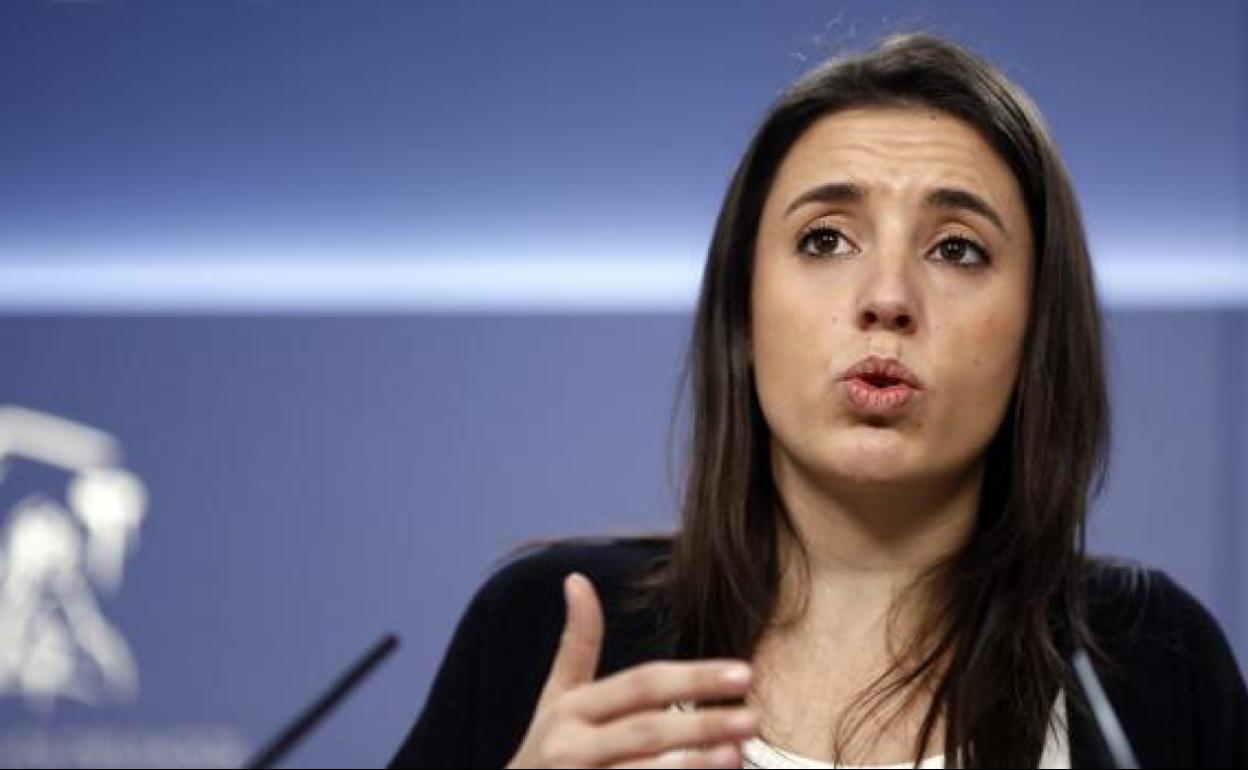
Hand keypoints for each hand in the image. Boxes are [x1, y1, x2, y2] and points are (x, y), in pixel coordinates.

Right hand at [505, 573, 757, 768]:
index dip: (692, 677)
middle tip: (753, 717)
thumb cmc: (547, 750)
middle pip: (647, 730)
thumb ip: (576, 644)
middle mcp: (570, 747)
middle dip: (703, 723)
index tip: (743, 673)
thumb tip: (576, 578)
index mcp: (570, 710)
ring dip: (693, 765)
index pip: (640, 685)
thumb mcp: (555, 698)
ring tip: (738, 755)